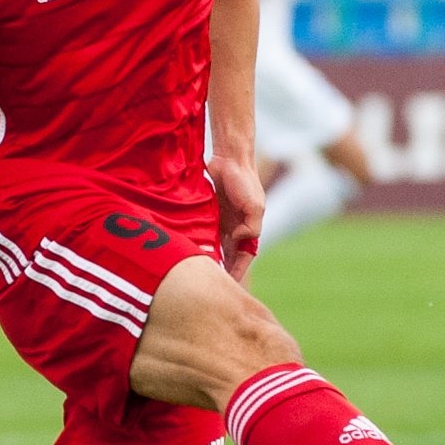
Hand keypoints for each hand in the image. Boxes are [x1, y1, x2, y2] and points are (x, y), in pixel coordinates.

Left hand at [209, 155, 264, 283]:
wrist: (229, 159)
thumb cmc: (245, 181)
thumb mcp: (255, 205)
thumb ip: (251, 226)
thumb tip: (239, 240)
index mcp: (250, 229)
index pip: (244, 256)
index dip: (238, 271)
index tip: (229, 285)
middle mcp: (235, 228)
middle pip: (229, 256)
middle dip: (223, 270)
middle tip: (212, 285)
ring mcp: (221, 222)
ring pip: (216, 248)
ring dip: (210, 260)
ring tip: (200, 275)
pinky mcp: (208, 215)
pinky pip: (203, 234)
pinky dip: (199, 245)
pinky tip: (190, 255)